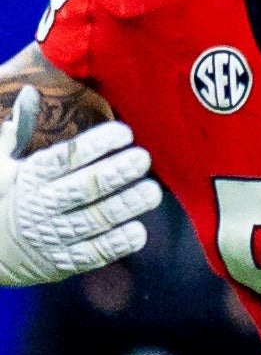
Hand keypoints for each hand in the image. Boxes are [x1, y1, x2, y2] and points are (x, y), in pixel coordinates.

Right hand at [0, 86, 155, 286]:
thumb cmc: (5, 196)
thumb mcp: (4, 162)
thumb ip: (19, 130)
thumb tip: (32, 92)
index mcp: (29, 177)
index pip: (64, 158)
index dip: (95, 145)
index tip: (124, 132)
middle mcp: (41, 205)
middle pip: (84, 188)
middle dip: (116, 173)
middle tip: (144, 159)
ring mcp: (53, 235)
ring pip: (94, 220)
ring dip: (125, 206)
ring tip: (152, 192)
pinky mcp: (65, 261)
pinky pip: (94, 253)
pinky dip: (117, 244)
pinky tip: (139, 231)